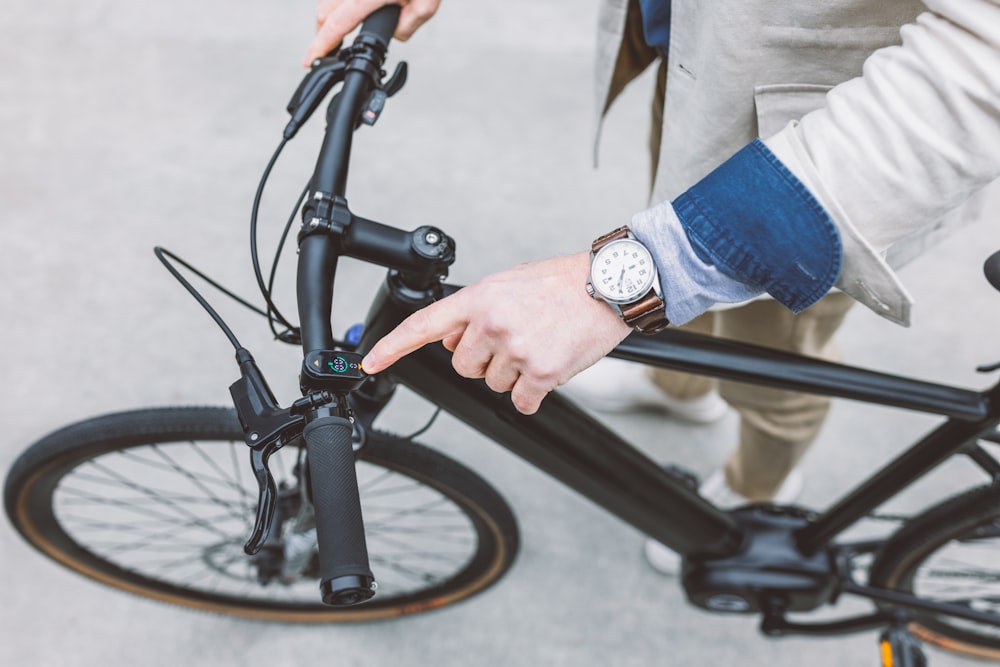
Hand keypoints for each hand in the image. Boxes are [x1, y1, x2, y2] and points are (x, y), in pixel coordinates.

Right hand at [305, 0, 441, 65]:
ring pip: (328, 1)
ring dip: (328, 19)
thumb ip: (407, 26)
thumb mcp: (426, 5)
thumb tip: (394, 35)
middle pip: (323, 12)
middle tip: (325, 54)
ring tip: (337, 37)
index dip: (322, 45)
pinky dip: (338, 7)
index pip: (337, 24)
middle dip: (321, 36)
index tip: (311, 60)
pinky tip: (349, 16)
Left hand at [361, 253, 631, 414]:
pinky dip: (534, 394)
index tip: (369, 363)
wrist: (608, 287)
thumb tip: (449, 338)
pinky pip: (523, 402)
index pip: (423, 326)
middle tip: (515, 339)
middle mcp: (492, 324)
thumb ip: (474, 311)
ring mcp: (516, 351)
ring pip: (495, 384)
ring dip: (514, 374)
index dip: (392, 347)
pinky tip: (550, 367)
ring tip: (539, 344)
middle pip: (464, 367)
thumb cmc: (560, 284)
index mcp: (479, 299)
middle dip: (484, 361)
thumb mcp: (507, 284)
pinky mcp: (541, 374)